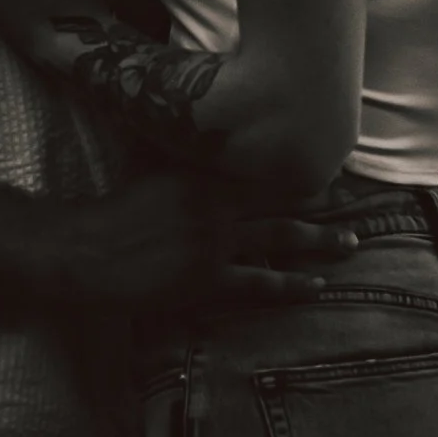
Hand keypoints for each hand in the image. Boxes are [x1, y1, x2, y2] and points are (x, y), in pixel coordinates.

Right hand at [42, 183, 360, 316]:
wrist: (81, 248)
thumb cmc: (110, 214)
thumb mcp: (151, 175)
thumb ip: (183, 166)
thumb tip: (200, 150)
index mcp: (200, 176)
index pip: (262, 172)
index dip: (299, 175)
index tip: (329, 176)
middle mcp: (214, 203)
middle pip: (281, 201)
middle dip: (322, 204)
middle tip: (356, 206)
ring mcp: (212, 241)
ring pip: (280, 238)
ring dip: (320, 241)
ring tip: (352, 244)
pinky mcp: (205, 278)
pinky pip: (259, 282)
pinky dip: (291, 284)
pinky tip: (317, 286)